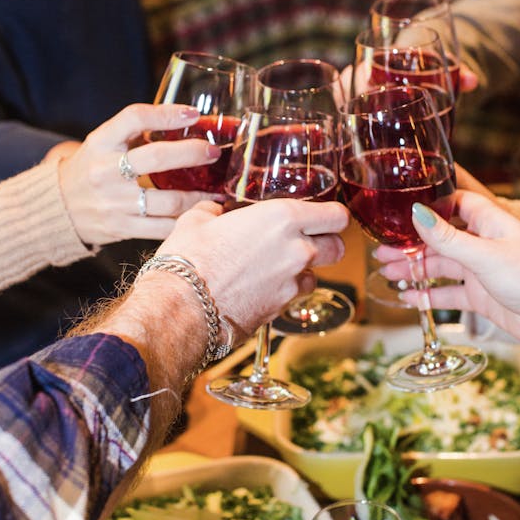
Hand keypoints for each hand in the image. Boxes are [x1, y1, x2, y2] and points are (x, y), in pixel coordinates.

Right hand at [57, 103, 220, 245]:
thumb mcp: (104, 143)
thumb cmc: (92, 169)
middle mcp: (105, 171)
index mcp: (101, 142)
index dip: (166, 114)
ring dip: (199, 196)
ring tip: (217, 192)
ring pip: (168, 200)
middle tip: (214, 152)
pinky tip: (200, 215)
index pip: (134, 118)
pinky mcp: (121, 228)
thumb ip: (136, 132)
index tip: (193, 114)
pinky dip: (185, 221)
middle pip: (157, 158)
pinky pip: (163, 227)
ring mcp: (114, 202)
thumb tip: (188, 119)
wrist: (57, 208)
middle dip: (192, 153)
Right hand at [156, 197, 348, 344]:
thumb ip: (215, 211)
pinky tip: (263, 287)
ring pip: (317, 274)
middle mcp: (296, 249)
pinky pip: (295, 296)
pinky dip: (285, 292)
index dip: (333, 216)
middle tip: (307, 240)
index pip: (336, 215)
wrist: (182, 307)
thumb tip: (215, 210)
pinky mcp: (282, 308)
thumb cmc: (189, 259)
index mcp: (283, 217)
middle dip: (327, 244)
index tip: (324, 217)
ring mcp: (292, 282)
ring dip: (304, 270)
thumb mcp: (197, 220)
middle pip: (338, 247)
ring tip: (276, 266)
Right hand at [380, 190, 519, 349]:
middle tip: (382, 249)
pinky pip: (448, 292)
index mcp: (490, 222)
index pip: (456, 203)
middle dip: (412, 243)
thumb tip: (416, 213)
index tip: (402, 211)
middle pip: (440, 237)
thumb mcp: (485, 255)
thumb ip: (447, 238)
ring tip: (387, 272)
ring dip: (415, 268)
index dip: (431, 205)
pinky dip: (428, 295)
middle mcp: (484, 243)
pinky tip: (407, 297)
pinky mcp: (480, 295)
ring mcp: (481, 270)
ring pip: (440, 265)